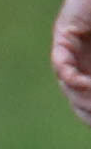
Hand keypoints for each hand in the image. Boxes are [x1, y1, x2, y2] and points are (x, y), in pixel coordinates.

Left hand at [51, 0, 90, 125]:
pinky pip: (63, 67)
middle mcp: (75, 66)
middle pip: (78, 101)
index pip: (86, 104)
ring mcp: (67, 54)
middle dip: (90, 110)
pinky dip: (75, 79)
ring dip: (86, 97)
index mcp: (89, 71)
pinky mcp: (62, 39)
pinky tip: (85, 84)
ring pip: (70, 88)